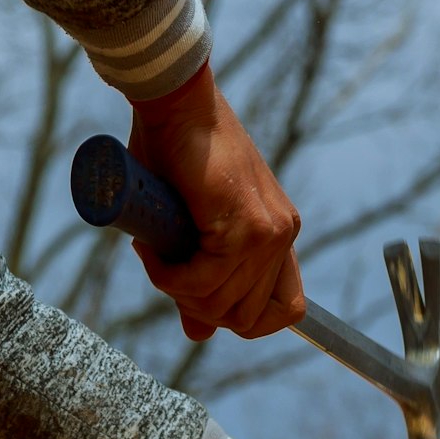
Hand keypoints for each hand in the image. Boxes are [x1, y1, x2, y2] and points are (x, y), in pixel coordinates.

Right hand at [127, 64, 303, 340]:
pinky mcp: (245, 227)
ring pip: (220, 303)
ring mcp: (269, 232)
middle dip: (197, 305)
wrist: (175, 103)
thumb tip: (199, 335)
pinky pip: (202, 281)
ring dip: (175, 288)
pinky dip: (168, 275)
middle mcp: (282, 234)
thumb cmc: (175, 154)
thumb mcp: (190, 229)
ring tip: (153, 251)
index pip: (287, 309)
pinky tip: (152, 249)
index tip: (200, 298)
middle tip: (164, 268)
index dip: (244, 319)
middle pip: (248, 317)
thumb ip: (200, 280)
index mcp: (278, 232)